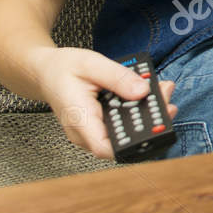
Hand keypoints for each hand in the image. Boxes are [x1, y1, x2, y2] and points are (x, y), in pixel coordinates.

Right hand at [32, 47, 177, 160]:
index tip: (154, 127)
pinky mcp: (98, 125)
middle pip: (121, 139)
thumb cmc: (63, 68)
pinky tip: (150, 93)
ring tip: (163, 90)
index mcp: (79, 118)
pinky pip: (120, 123)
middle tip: (167, 97)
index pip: (104, 147)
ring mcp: (91, 131)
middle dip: (149, 121)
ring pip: (124, 132)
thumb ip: (118, 77)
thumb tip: (143, 92)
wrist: (45, 71)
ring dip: (146, 113)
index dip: (131, 144)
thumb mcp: (91, 64)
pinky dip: (136, 109)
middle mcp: (84, 132)